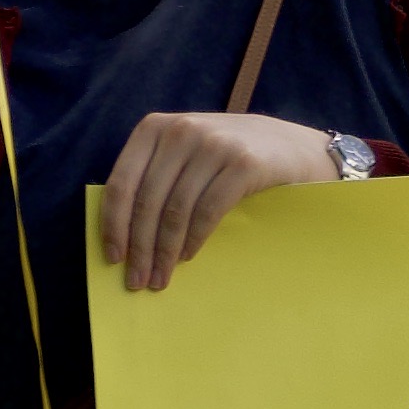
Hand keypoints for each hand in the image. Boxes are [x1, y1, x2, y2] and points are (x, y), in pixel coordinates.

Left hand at [104, 108, 347, 293]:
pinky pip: (207, 211)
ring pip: (175, 210)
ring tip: (160, 278)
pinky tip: (188, 257)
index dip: (113, 225)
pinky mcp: (243, 163)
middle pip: (147, 201)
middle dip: (139, 247)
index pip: (122, 183)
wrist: (296, 149)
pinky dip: (194, 240)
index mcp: (155, 127)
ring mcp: (214, 145)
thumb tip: (120, 231)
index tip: (113, 258)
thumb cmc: (230, 158)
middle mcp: (181, 131)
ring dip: (164, 251)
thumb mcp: (186, 152)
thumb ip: (154, 174)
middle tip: (136, 280)